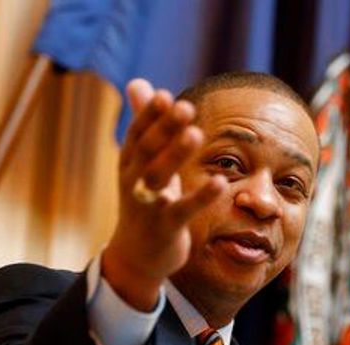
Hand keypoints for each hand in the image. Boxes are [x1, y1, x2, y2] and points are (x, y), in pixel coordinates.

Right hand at [102, 78, 225, 310]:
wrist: (137, 256)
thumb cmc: (145, 201)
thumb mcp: (141, 162)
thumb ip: (144, 123)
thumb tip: (138, 82)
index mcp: (129, 163)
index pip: (137, 134)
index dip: (148, 115)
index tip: (164, 94)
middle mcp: (134, 182)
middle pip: (146, 151)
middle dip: (164, 128)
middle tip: (185, 107)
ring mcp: (148, 206)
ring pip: (158, 178)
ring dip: (176, 155)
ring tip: (197, 133)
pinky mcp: (166, 228)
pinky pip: (183, 210)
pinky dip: (200, 196)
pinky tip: (220, 181)